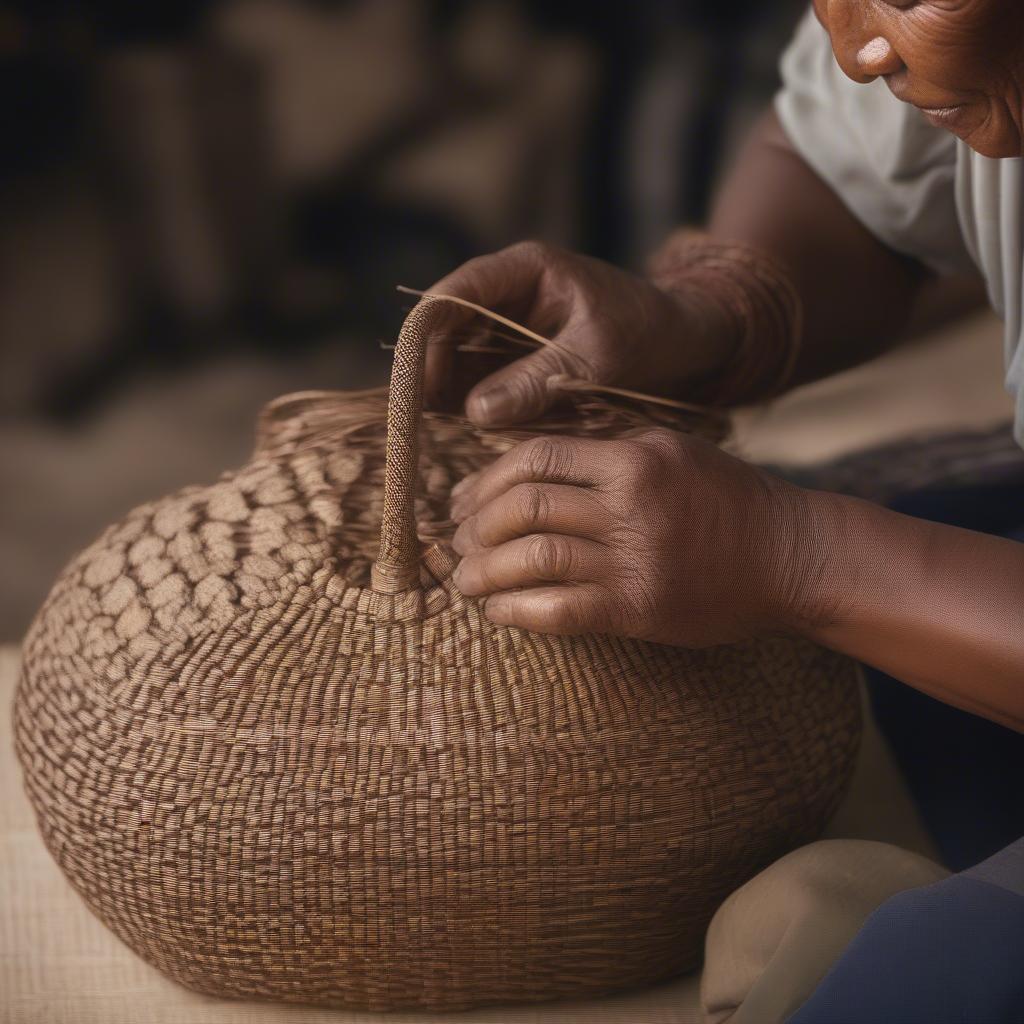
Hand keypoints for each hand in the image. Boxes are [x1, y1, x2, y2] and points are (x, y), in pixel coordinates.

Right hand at [423, 240, 737, 426]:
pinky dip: (473, 407)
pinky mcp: (517, 363)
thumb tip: (474, 411)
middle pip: (445, 331)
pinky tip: (468, 433)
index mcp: (525, 271)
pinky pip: (481, 384)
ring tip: (443, 432)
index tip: (417, 379)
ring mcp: (509, 331)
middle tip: (422, 420)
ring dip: (449, 395)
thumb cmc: (650, 332)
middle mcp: (507, 297)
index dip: (426, 335)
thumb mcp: (597, 356)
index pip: (455, 294)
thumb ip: (537, 379)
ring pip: (457, 362)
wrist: (688, 344)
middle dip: (432, 372)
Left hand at [450, 429, 819, 646]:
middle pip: (523, 507)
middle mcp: (630, 504)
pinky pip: (558, 610)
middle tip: (458, 542)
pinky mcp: (639, 608)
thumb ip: (603, 453)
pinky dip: (516, 611)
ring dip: (484, 572)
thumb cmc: (725, 500)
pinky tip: (498, 611)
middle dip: (475, 526)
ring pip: (532, 558)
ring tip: (466, 581)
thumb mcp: (669, 451)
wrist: (788, 556)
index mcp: (632, 458)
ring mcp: (635, 559)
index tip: (462, 501)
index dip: (485, 480)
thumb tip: (525, 468)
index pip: (534, 459)